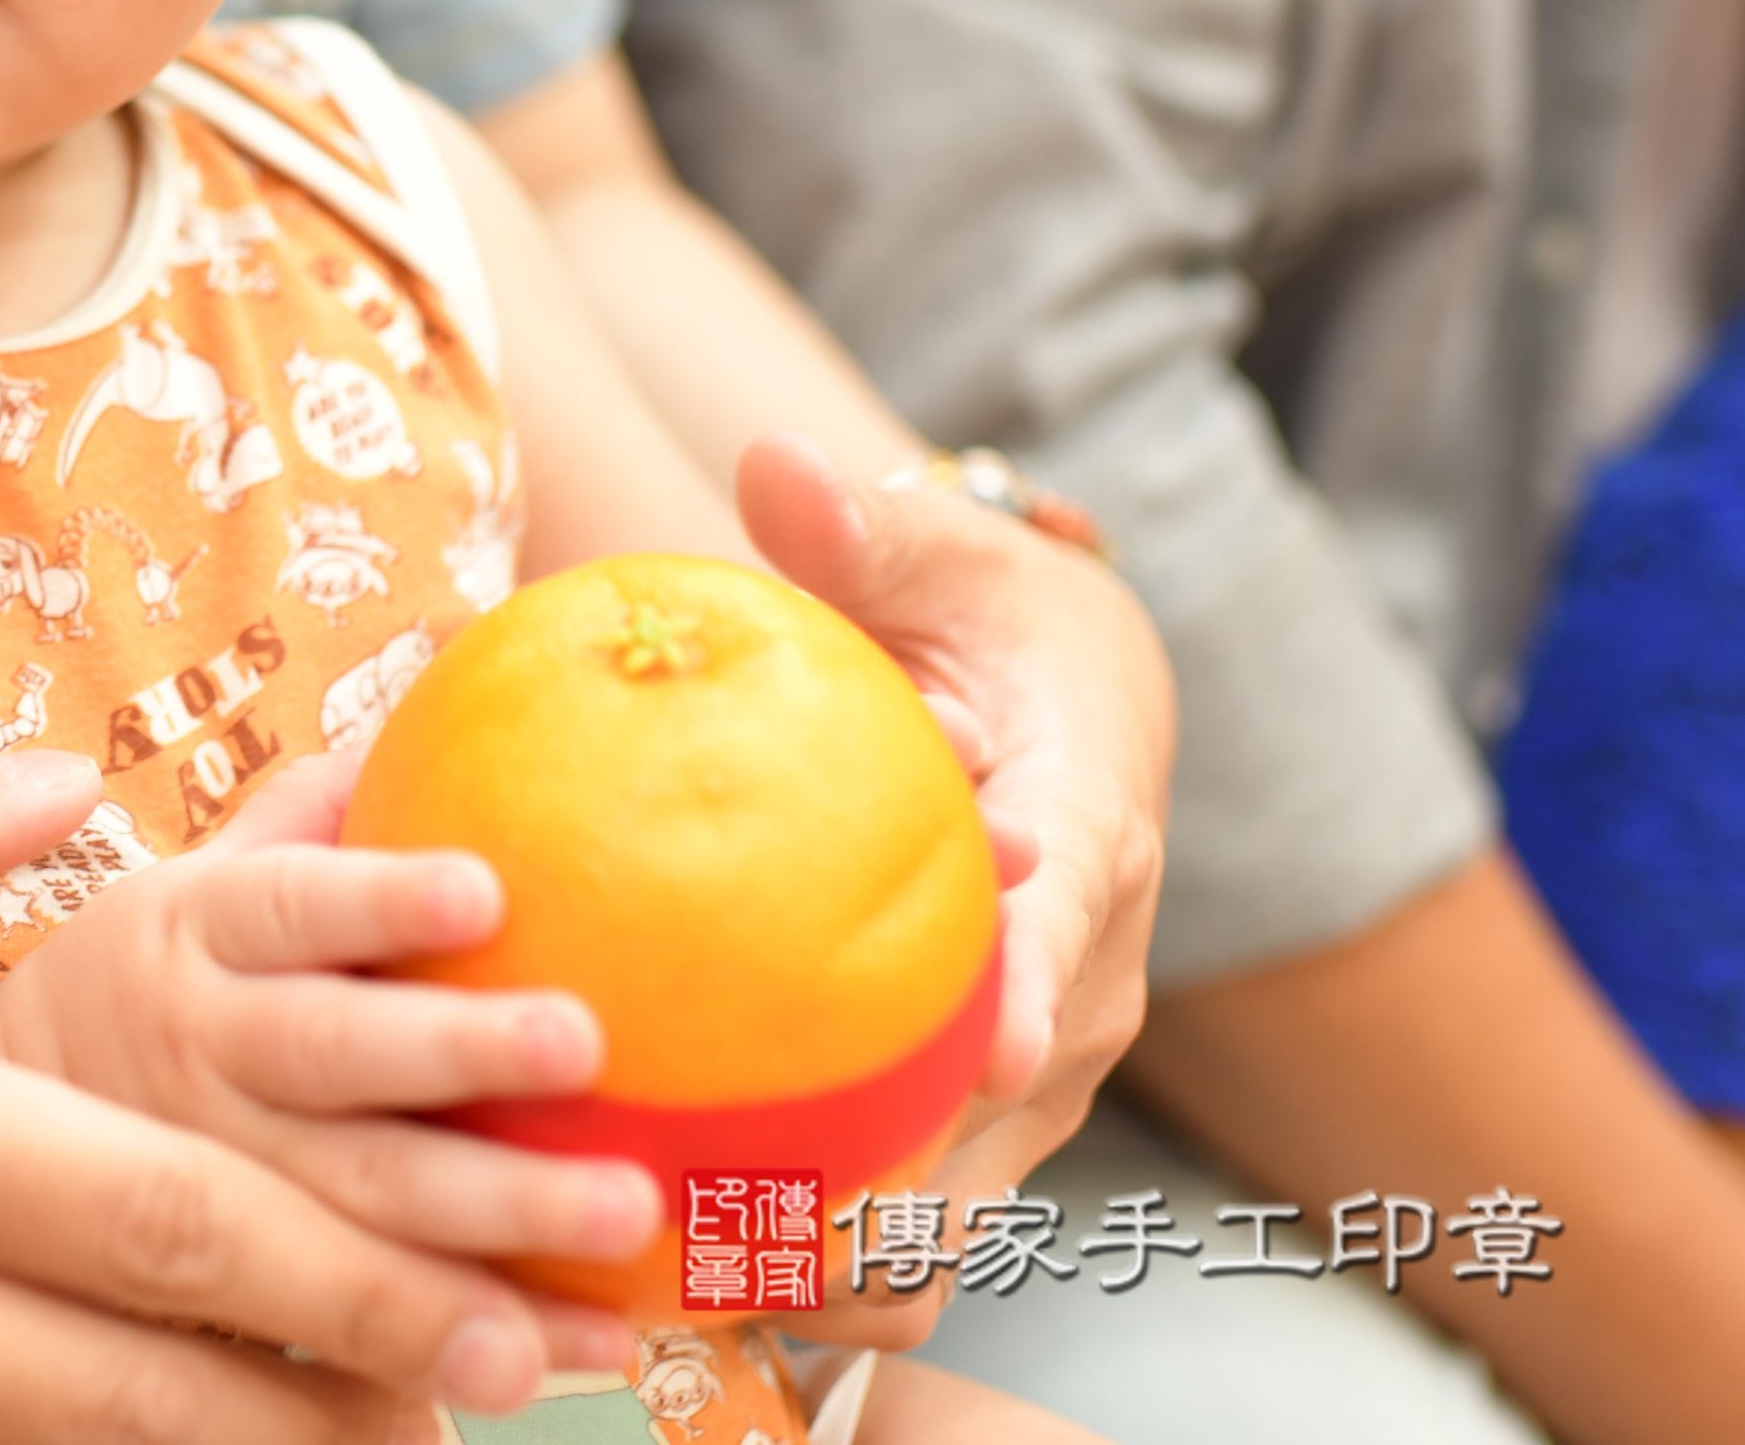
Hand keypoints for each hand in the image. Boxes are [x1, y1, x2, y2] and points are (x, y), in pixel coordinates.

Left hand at [735, 432, 1173, 1343]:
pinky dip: (810, 1253)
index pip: (1070, 915)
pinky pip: (899, 1207)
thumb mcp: (945, 553)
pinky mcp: (975, 1108)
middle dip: (906, 1199)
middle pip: (1009, 1120)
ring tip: (693, 1296)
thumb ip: (867, 527)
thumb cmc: (994, 612)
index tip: (990, 1051)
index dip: (1033, 986)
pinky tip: (670, 1275)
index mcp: (1093, 832)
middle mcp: (1084, 978)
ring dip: (845, 1266)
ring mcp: (1035, 1064)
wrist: (1068, 698)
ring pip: (956, 1208)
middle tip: (755, 1235)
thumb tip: (777, 467)